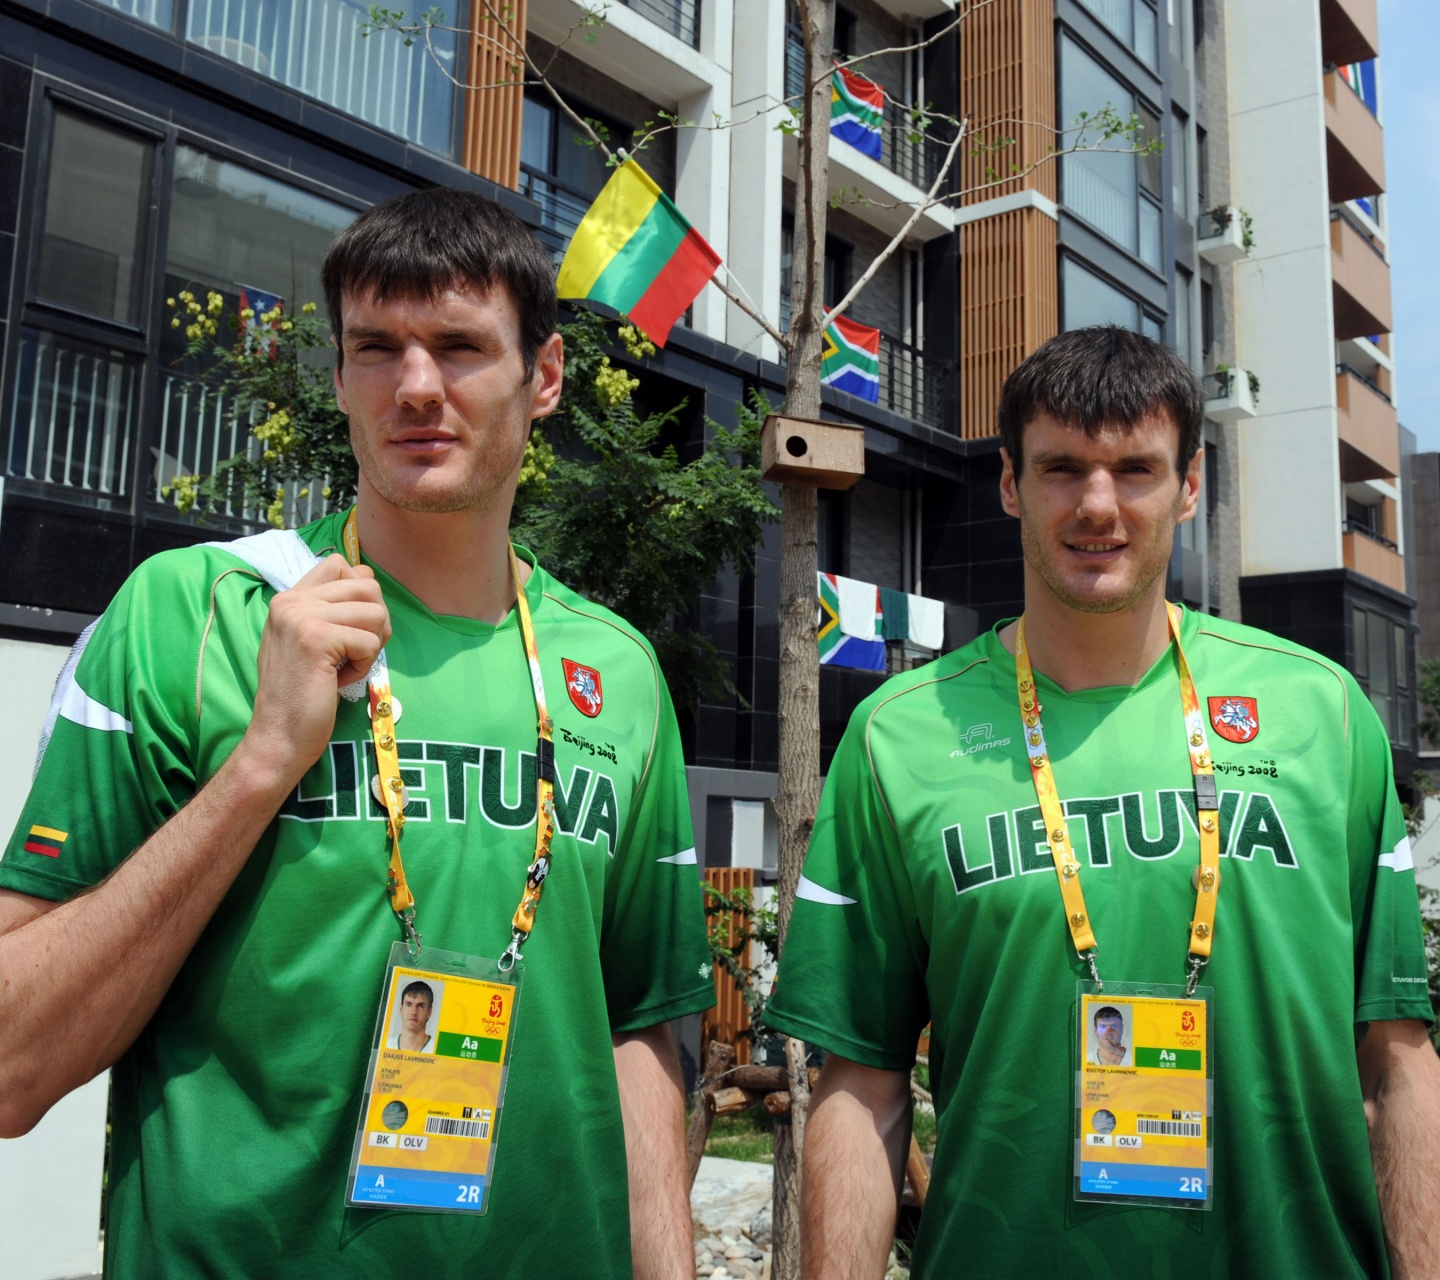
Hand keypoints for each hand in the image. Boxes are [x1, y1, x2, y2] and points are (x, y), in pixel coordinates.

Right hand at [239, 555, 390, 789]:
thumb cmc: (301, 692)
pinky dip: (364, 666)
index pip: (340, 565)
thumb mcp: (311, 640)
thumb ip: (332, 608)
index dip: (361, 592)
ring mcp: (301, 617)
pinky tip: (339, 680)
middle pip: (367, 585)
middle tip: (356, 651)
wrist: (278, 735)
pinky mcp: (315, 639)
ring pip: (376, 612)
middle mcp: (292, 601)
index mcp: (289, 598)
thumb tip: (368, 576)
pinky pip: (369, 642)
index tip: (350, 627)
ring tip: (345, 666)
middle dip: (376, 621)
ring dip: (372, 645)